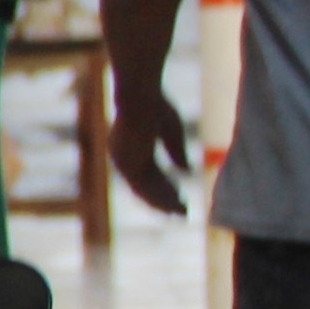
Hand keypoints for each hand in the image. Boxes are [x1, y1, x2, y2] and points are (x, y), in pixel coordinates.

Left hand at [115, 87, 195, 222]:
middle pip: (144, 185)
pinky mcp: (126, 166)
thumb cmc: (155, 105)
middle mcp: (123, 157)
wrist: (139, 96)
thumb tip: (186, 170)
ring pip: (144, 191)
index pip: (147, 172)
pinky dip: (160, 198)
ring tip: (183, 212)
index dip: (165, 186)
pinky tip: (176, 204)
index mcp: (129, 146)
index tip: (180, 196)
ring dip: (164, 203)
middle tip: (182, 210)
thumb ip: (176, 151)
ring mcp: (123, 163)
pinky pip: (144, 190)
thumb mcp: (172, 129)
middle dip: (165, 198)